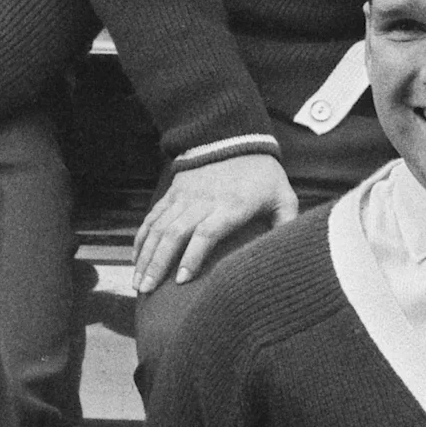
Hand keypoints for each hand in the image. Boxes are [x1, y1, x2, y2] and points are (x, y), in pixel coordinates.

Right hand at [133, 153, 297, 288]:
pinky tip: (136, 259)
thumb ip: (287, 224)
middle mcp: (203, 201)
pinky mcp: (173, 193)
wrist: (233, 136)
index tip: (182, 280)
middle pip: (175, 234)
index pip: (207, 232)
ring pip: (159, 228)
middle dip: (158, 263)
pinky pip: (153, 217)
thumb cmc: (262, 173)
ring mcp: (184, 196)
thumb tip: (290, 253)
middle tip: (147, 290)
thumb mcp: (282, 196)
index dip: (193, 256)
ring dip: (146, 256)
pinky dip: (142, 238)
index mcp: (231, 205)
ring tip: (138, 283)